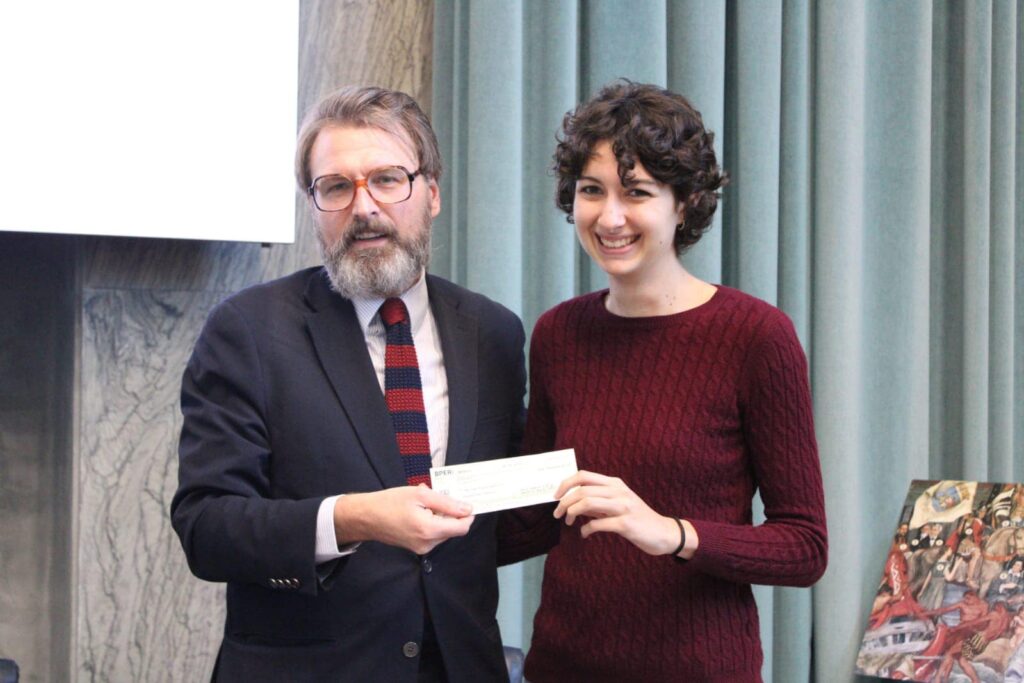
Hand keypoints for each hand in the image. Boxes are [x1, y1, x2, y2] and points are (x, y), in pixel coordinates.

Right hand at [334, 485, 474, 554]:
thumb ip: (447, 503)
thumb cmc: (390, 502)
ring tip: (424, 502)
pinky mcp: (416, 547)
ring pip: (443, 531)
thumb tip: (468, 509)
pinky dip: (431, 521)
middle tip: (436, 496)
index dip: (468, 514)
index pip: (462, 527)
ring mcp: (421, 548)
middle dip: (450, 512)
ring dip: (440, 516)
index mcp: (429, 530)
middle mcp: (428, 543)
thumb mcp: (420, 495)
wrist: (365, 517)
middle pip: (453, 529)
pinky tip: (419, 510)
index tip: (466, 501)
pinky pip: (433, 534)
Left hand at [553, 470, 681, 556]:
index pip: (584, 475)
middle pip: (582, 489)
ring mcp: (623, 506)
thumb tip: (573, 502)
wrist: (664, 532)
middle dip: (564, 502)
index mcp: (615, 483)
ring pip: (588, 502)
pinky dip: (586, 529)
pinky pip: (597, 524)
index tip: (556, 496)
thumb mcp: (618, 503)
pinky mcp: (626, 523)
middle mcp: (619, 491)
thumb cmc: (637, 518)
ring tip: (569, 522)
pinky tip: (585, 534)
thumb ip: (597, 500)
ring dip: (572, 513)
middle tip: (558, 514)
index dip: (566, 484)